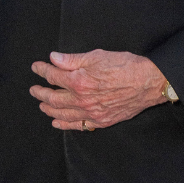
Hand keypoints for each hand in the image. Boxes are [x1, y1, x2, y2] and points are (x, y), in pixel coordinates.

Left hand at [30, 50, 167, 130]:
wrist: (149, 82)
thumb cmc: (127, 66)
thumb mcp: (98, 56)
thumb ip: (73, 59)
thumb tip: (54, 58)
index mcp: (79, 81)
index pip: (53, 75)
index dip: (42, 70)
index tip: (36, 67)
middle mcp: (81, 100)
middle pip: (53, 98)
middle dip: (40, 93)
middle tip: (34, 89)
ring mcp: (90, 113)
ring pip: (62, 113)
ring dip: (49, 108)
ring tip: (42, 104)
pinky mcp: (101, 121)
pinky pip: (77, 126)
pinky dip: (64, 124)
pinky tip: (57, 121)